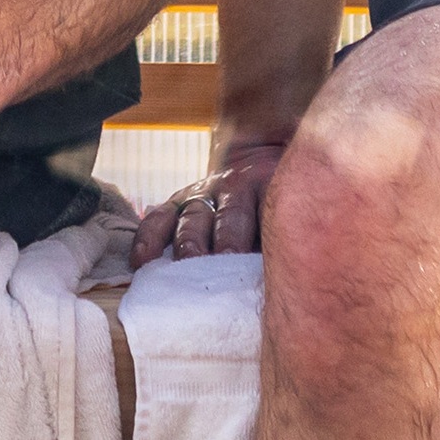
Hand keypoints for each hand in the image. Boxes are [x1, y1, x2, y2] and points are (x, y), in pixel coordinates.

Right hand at [130, 137, 287, 265]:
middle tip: (222, 266)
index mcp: (271, 192)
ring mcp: (204, 192)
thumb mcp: (292, 210)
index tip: (267, 268)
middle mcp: (236, 190)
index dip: (268, 240)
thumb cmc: (280, 205)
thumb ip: (291, 239)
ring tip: (184, 268)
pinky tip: (141, 260)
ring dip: (190, 243)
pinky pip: (160, 216)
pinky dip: (149, 237)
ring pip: (195, 217)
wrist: (258, 155)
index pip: (271, 216)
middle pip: (230, 216)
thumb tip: (299, 284)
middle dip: (226, 242)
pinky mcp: (180, 200)